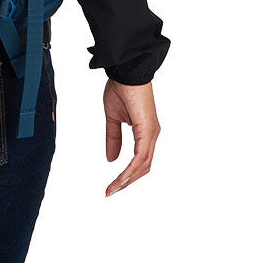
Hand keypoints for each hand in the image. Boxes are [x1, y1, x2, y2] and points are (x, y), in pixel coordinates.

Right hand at [104, 79, 159, 196]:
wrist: (125, 71)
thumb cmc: (121, 88)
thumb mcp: (113, 117)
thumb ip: (113, 138)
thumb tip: (111, 159)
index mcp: (145, 132)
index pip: (139, 160)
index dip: (127, 174)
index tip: (112, 185)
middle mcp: (151, 135)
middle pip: (143, 167)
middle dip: (127, 181)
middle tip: (111, 191)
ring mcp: (151, 133)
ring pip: (143, 165)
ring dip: (127, 179)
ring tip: (113, 189)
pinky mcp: (147, 130)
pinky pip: (140, 157)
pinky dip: (131, 170)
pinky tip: (121, 178)